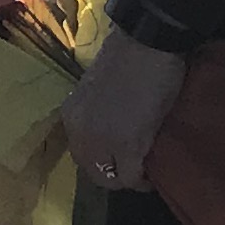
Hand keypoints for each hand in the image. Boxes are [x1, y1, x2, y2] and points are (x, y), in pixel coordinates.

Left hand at [61, 22, 188, 190]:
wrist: (147, 43)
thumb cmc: (130, 57)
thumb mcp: (101, 91)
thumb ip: (99, 115)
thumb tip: (113, 131)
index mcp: (72, 116)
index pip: (81, 153)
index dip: (102, 161)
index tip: (120, 161)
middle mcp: (79, 132)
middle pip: (92, 170)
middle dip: (112, 174)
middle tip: (134, 170)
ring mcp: (101, 141)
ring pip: (109, 178)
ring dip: (127, 178)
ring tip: (144, 172)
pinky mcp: (126, 146)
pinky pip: (131, 176)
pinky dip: (142, 181)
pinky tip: (152, 178)